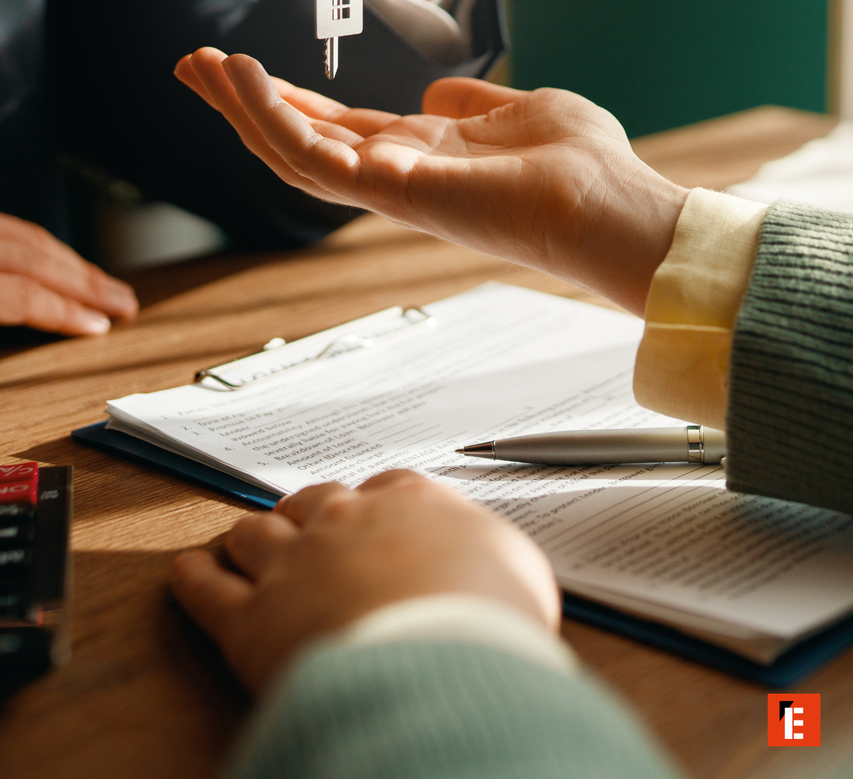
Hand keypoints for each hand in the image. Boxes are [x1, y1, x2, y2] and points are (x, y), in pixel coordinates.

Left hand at [0, 212, 137, 334]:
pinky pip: (13, 227)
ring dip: (73, 262)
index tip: (98, 326)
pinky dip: (43, 245)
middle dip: (88, 285)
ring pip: (32, 237)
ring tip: (101, 282)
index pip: (27, 296)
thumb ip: (0, 322)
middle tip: (123, 301)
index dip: (67, 313)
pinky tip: (57, 258)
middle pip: (39, 263)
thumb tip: (36, 329)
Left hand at [170, 469, 558, 692]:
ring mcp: (292, 565)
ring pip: (255, 533)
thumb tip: (490, 564)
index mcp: (410, 503)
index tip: (373, 514)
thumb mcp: (520, 570)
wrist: (440, 664)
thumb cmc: (489, 617)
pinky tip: (185, 571)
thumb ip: (494, 552)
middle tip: (305, 525)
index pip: (386, 487)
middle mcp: (345, 521)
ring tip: (244, 541)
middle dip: (308, 512)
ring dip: (250, 536)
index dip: (375, 503)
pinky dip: (193, 579)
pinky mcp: (250, 621)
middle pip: (314, 500)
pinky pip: (208, 591)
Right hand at [175, 49, 687, 313]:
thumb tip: (437, 92)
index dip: (287, 99)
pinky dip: (273, 118)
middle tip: (193, 66)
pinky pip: (315, 155)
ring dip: (242, 110)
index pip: (336, 128)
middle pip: (299, 140)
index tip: (243, 67)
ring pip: (291, 153)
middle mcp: (397, 174)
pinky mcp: (392, 191)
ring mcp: (390, 188)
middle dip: (243, 105)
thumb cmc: (584, 165)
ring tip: (202, 66)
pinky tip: (249, 79)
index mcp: (422, 155)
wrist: (613, 205)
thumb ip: (474, 103)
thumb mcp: (522, 109)